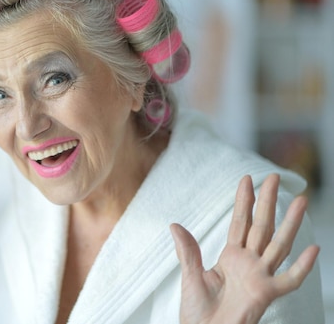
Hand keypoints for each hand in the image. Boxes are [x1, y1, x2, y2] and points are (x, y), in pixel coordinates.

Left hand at [170, 174, 319, 323]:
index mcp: (231, 257)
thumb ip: (187, 251)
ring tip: (300, 200)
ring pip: (278, 245)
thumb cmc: (198, 312)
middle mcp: (248, 263)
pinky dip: (301, 267)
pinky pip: (288, 280)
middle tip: (276, 178)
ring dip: (290, 224)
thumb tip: (174, 225)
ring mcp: (260, 277)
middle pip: (262, 227)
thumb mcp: (190, 276)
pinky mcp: (266, 294)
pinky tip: (313, 249)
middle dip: (268, 202)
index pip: (240, 222)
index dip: (244, 202)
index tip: (247, 179)